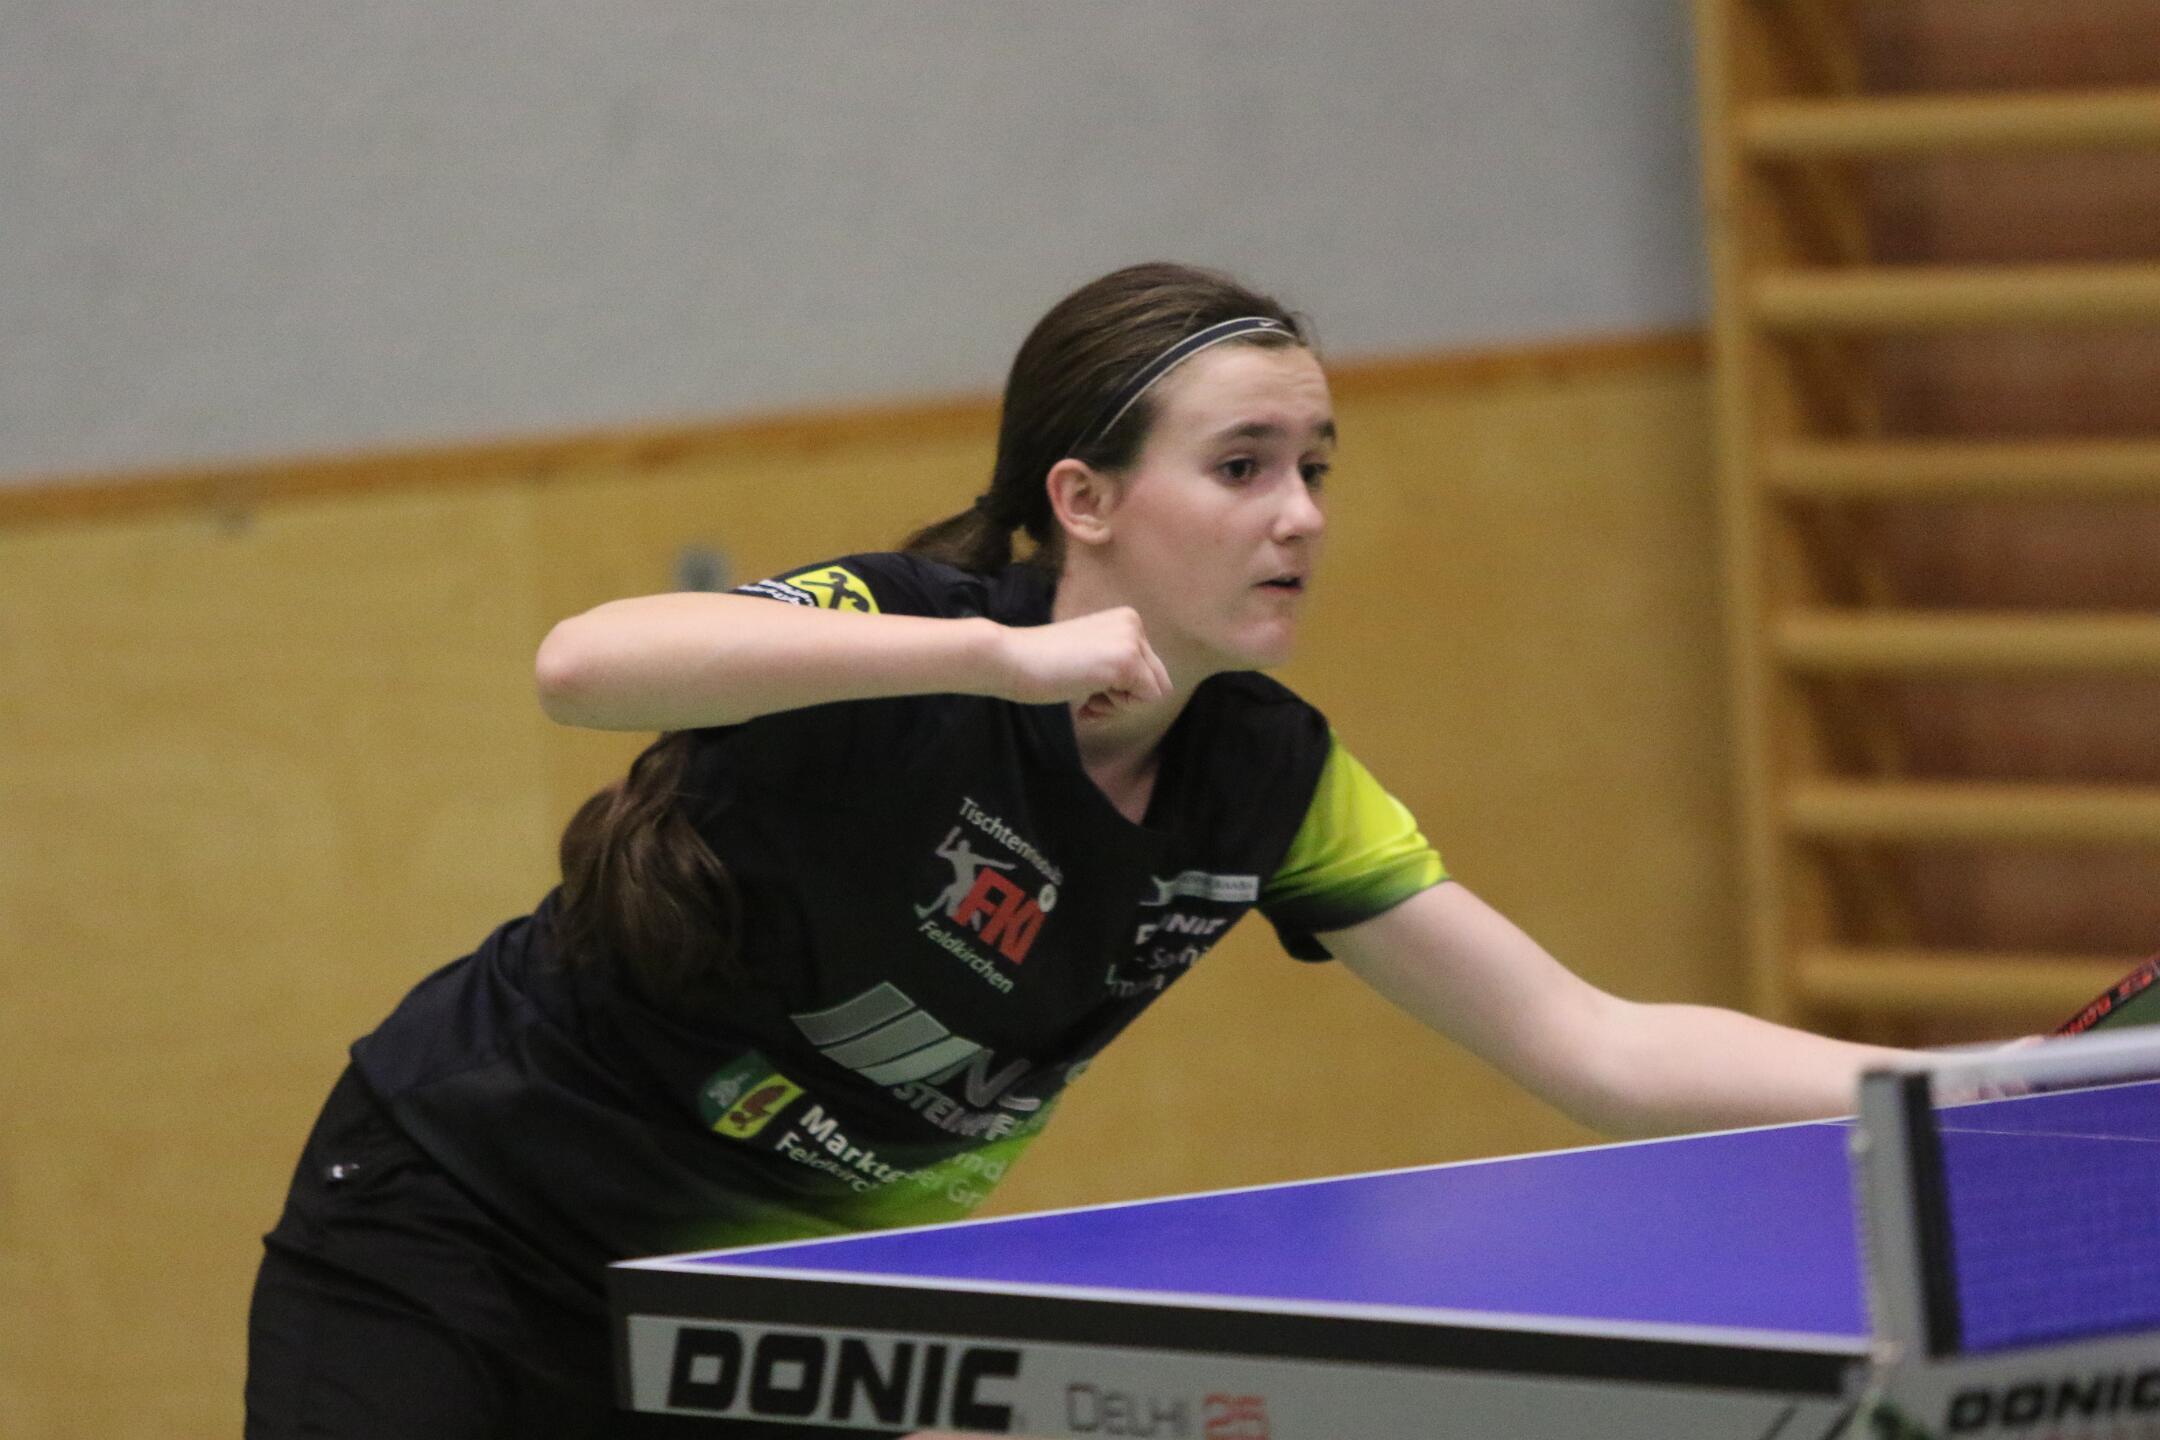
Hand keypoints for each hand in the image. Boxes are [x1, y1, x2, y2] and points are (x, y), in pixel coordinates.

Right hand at [993, 607, 1172, 719]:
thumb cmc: (1041, 664)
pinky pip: (1146, 700)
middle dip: (1125, 700)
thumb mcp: (1089, 655)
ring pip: (1155, 692)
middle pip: (1157, 681)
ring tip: (1088, 698)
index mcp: (1125, 620)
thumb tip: (1148, 692)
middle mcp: (1133, 624)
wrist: (1011, 658)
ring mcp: (1131, 641)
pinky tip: (1088, 699)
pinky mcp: (1127, 661)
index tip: (1088, 690)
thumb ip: (1116, 665)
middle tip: (1090, 701)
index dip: (1121, 690)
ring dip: (1120, 705)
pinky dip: (1118, 709)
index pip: (1149, 669)